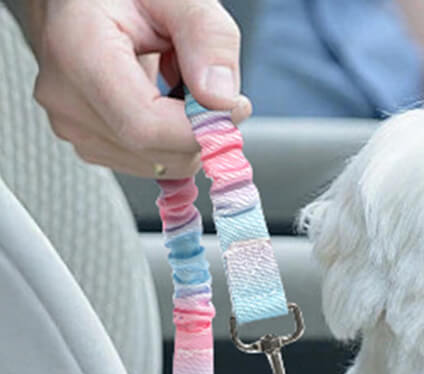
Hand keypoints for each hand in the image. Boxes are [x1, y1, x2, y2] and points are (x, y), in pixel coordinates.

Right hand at [29, 0, 251, 177]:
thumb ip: (207, 38)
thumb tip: (221, 101)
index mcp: (78, 50)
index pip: (147, 128)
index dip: (203, 128)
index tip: (236, 106)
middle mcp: (65, 97)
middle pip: (158, 152)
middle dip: (201, 129)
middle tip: (209, 85)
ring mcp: (73, 125)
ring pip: (160, 164)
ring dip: (187, 134)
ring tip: (176, 82)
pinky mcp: (88, 142)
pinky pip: (150, 162)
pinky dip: (171, 141)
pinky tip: (163, 101)